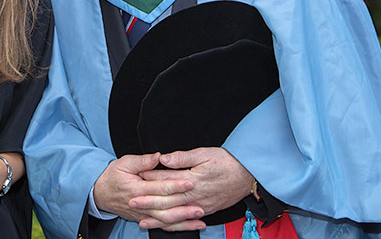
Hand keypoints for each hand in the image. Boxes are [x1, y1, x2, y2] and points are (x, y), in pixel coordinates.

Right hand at [93, 153, 203, 227]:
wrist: (99, 194)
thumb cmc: (112, 176)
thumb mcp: (124, 163)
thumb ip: (143, 161)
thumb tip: (159, 156)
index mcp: (136, 188)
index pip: (159, 188)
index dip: (174, 185)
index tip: (189, 182)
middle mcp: (141, 204)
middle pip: (164, 208)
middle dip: (183, 207)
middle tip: (200, 204)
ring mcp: (143, 214)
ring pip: (165, 220)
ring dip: (183, 220)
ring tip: (200, 217)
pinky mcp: (145, 218)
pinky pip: (163, 225)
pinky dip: (178, 227)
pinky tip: (191, 225)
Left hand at [132, 147, 252, 230]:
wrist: (248, 175)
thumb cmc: (227, 162)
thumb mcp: (205, 153)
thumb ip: (183, 157)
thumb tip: (164, 159)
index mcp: (192, 179)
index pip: (166, 179)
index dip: (150, 178)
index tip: (135, 178)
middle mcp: (195, 196)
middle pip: (167, 200)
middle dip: (148, 202)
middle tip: (131, 202)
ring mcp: (201, 205)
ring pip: (176, 215)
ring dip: (159, 219)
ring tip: (143, 222)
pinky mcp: (207, 210)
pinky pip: (187, 221)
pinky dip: (175, 225)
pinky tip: (165, 226)